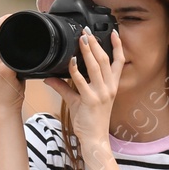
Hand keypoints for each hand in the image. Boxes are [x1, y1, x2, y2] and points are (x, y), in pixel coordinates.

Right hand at [0, 14, 26, 114]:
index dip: (4, 18)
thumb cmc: (9, 88)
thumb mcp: (8, 67)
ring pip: (3, 38)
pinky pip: (10, 54)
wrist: (5, 106)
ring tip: (30, 29)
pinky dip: (19, 47)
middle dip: (10, 20)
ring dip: (15, 31)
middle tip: (28, 19)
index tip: (17, 16)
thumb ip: (12, 56)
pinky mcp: (3, 70)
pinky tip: (29, 45)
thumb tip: (27, 44)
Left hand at [43, 28, 123, 158]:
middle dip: (96, 43)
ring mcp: (101, 94)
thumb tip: (50, 77)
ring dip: (88, 51)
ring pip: (95, 67)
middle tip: (87, 31)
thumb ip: (65, 86)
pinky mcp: (90, 100)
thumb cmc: (89, 119)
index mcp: (111, 85)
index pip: (118, 62)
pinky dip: (75, 70)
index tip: (113, 32)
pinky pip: (82, 82)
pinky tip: (71, 61)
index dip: (117, 46)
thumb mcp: (77, 100)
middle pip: (104, 60)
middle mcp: (109, 87)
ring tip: (82, 39)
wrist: (94, 138)